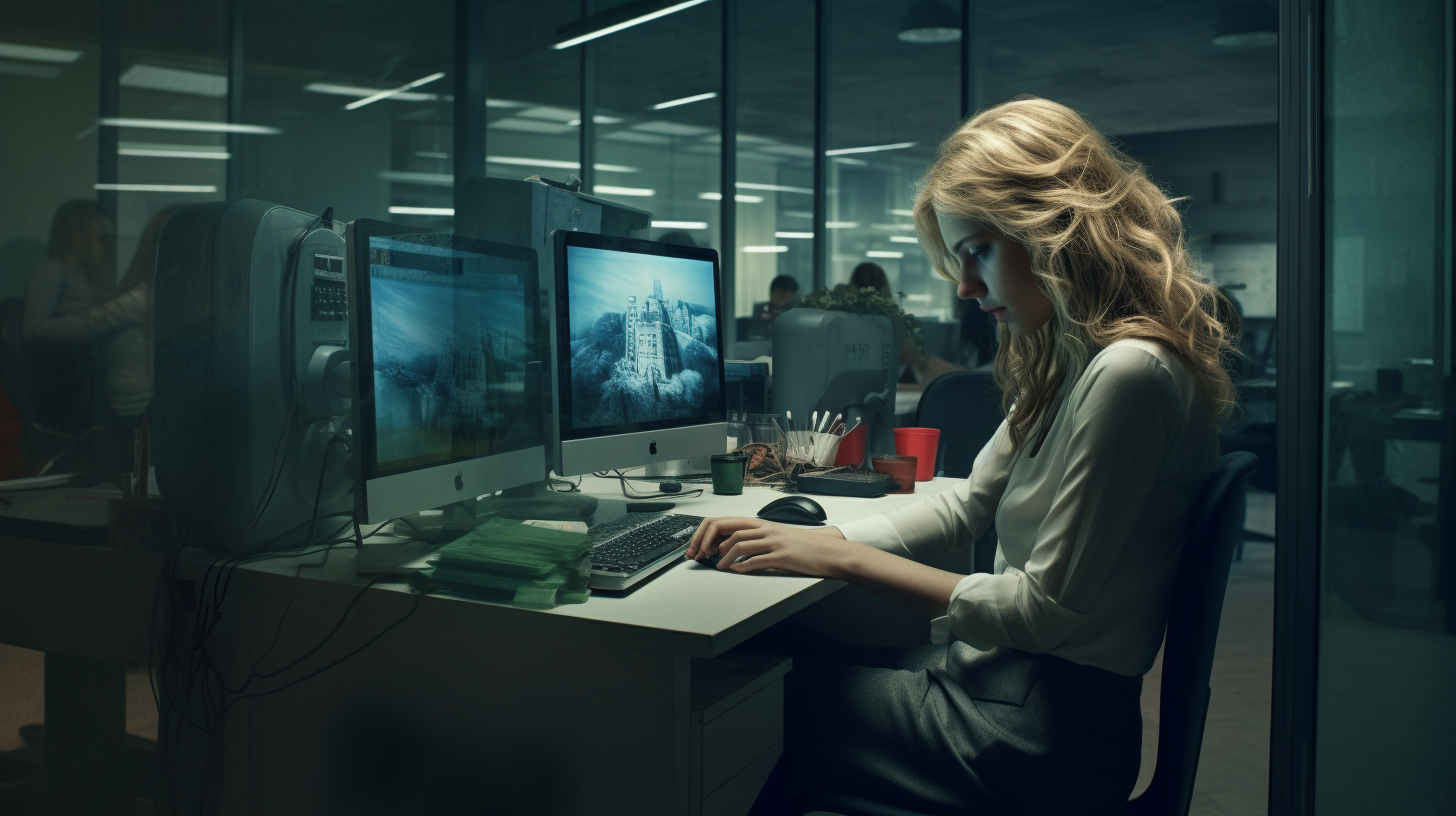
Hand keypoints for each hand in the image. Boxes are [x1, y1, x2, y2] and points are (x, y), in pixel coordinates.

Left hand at [687, 516, 851, 578]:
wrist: (828, 551)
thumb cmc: (803, 546)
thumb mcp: (775, 536)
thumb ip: (754, 538)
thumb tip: (729, 546)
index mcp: (762, 524)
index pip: (726, 521)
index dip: (708, 533)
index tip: (700, 545)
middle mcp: (765, 529)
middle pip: (728, 529)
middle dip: (709, 542)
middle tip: (701, 555)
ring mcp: (774, 542)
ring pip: (740, 544)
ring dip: (724, 557)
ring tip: (718, 567)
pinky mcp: (782, 556)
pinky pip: (756, 560)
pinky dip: (742, 566)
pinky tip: (736, 570)